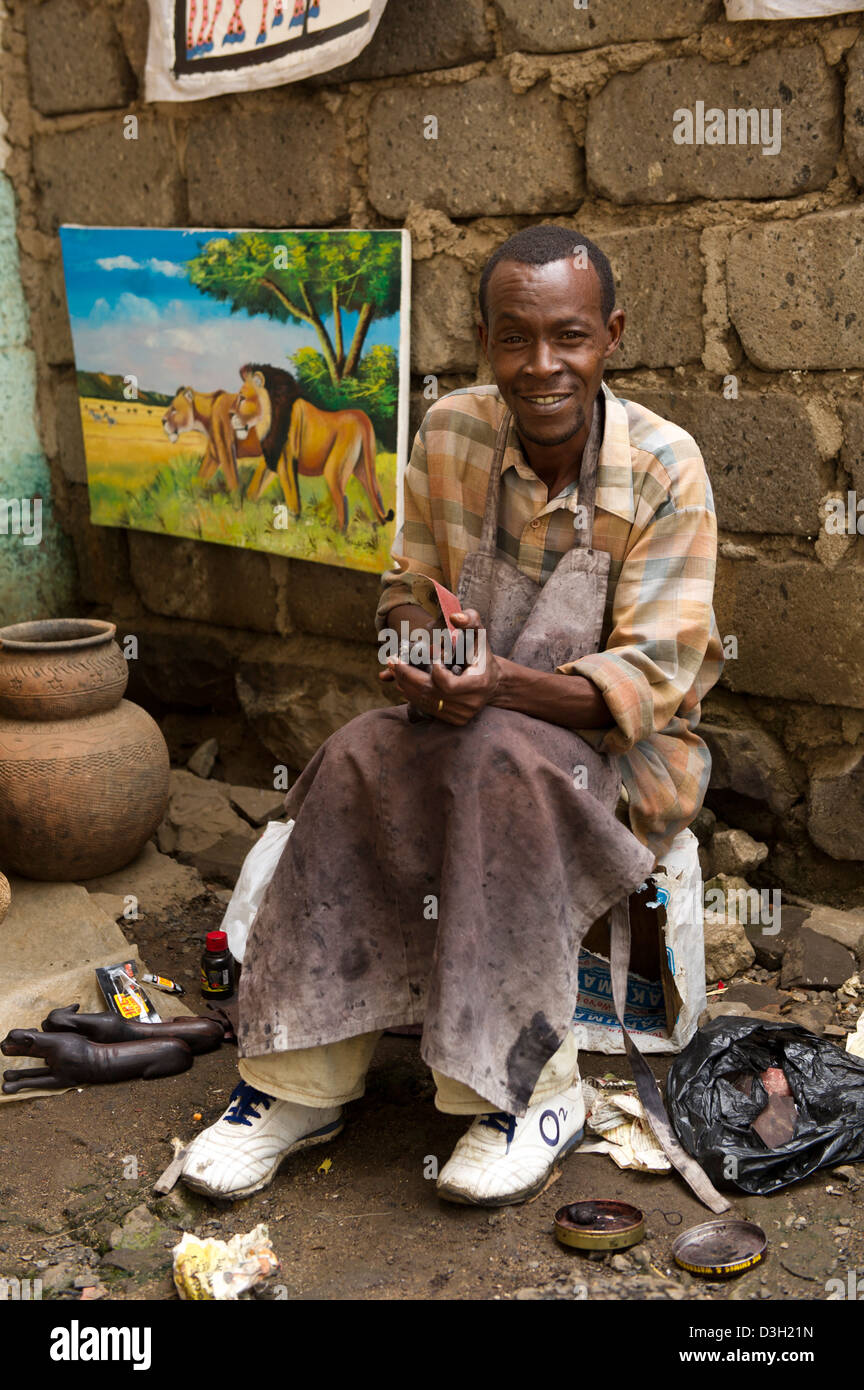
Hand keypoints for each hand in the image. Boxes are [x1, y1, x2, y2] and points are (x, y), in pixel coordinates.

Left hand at [386, 610, 499, 724]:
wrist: (492, 683)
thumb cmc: (482, 655)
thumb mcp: (479, 635)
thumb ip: (471, 620)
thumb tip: (455, 617)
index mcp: (478, 684)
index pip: (447, 684)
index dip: (435, 671)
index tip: (431, 655)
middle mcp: (470, 704)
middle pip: (430, 693)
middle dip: (407, 675)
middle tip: (392, 660)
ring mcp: (461, 715)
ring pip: (424, 701)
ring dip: (404, 684)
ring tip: (394, 668)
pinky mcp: (453, 720)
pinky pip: (426, 708)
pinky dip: (411, 694)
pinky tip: (402, 681)